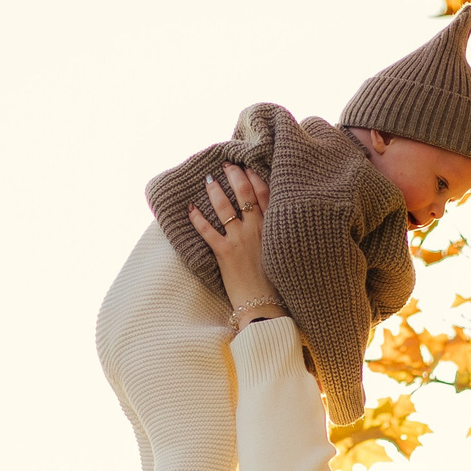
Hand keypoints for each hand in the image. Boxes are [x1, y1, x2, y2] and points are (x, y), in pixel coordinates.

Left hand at [189, 164, 276, 313]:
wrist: (267, 306)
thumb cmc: (277, 282)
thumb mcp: (281, 251)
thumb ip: (274, 233)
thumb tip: (268, 221)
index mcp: (273, 228)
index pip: (265, 193)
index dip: (254, 176)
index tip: (247, 165)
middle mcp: (257, 229)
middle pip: (244, 193)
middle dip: (234, 175)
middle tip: (227, 165)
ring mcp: (240, 240)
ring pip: (224, 207)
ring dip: (214, 190)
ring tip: (208, 180)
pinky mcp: (225, 253)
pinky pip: (207, 231)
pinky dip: (196, 219)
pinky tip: (189, 209)